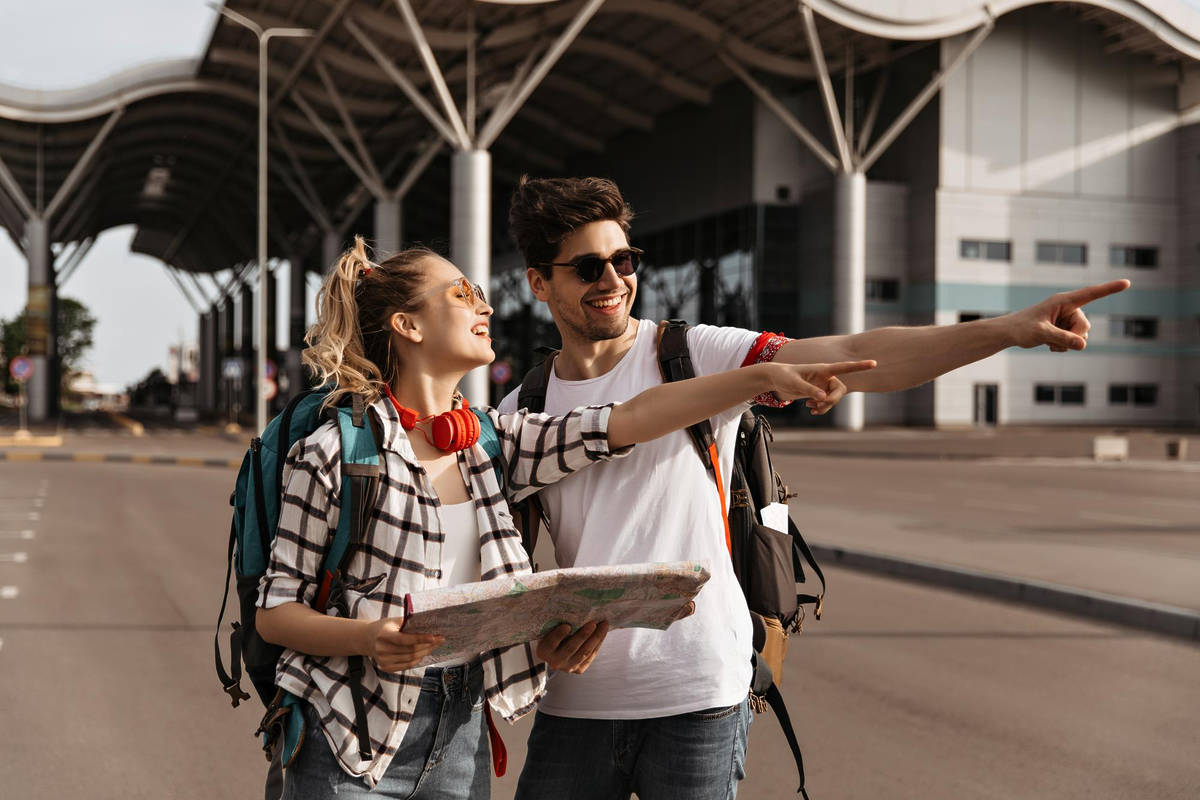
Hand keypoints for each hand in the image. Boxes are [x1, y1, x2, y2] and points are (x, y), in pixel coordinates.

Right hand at [364, 618, 443, 672]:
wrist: (368, 639)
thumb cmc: (385, 627)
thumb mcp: (394, 621)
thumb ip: (409, 622)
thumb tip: (430, 624)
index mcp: (383, 635)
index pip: (404, 639)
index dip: (420, 639)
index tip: (434, 637)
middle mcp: (382, 650)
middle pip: (410, 650)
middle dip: (428, 645)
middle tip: (440, 639)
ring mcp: (383, 661)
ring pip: (411, 659)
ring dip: (426, 652)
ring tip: (435, 645)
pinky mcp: (387, 668)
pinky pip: (407, 665)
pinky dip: (418, 659)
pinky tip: (424, 652)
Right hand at [536, 620, 609, 673]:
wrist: (555, 651)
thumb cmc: (552, 632)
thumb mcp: (549, 629)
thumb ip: (555, 623)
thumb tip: (571, 608)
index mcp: (543, 650)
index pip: (550, 643)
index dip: (558, 635)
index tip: (567, 626)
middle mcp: (555, 662)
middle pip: (570, 648)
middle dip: (582, 635)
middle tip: (592, 623)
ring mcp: (568, 667)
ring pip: (584, 653)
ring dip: (595, 638)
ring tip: (603, 625)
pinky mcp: (579, 669)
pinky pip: (590, 656)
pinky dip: (598, 643)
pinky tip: (603, 632)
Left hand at [761, 360, 876, 409]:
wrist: (776, 378)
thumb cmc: (784, 376)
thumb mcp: (795, 384)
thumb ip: (810, 390)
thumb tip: (824, 398)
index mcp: (822, 369)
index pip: (844, 367)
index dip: (859, 366)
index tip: (873, 363)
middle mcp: (826, 376)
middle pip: (840, 390)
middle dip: (832, 400)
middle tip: (818, 406)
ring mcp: (823, 384)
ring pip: (834, 398)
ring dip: (825, 406)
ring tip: (811, 408)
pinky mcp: (819, 391)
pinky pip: (827, 402)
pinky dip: (821, 408)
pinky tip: (811, 409)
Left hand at [1005, 280, 1129, 351]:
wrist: (1009, 333)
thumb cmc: (1021, 328)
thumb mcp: (1041, 334)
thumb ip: (1062, 338)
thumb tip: (1083, 344)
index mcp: (1062, 301)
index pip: (1091, 294)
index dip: (1109, 289)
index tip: (1127, 282)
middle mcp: (1067, 308)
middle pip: (1085, 325)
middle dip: (1074, 337)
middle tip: (1054, 341)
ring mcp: (1066, 318)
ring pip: (1081, 335)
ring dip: (1067, 343)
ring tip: (1048, 342)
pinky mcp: (1064, 328)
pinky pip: (1075, 341)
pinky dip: (1064, 346)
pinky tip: (1050, 345)